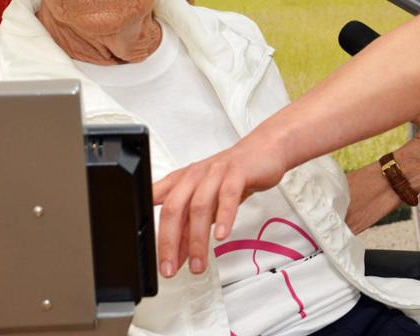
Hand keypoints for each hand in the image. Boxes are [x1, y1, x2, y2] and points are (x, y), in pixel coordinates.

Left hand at [152, 135, 287, 277]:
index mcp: (182, 181)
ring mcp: (215, 173)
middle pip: (174, 208)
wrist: (262, 150)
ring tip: (198, 263)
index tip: (159, 263)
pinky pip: (228, 196)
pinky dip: (223, 217)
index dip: (156, 237)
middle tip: (171, 269)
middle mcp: (195, 175)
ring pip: (199, 206)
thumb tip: (178, 255)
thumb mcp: (206, 200)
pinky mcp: (237, 173)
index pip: (161, 210)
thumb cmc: (231, 175)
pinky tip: (221, 235)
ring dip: (197, 240)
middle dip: (170, 242)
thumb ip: (189, 225)